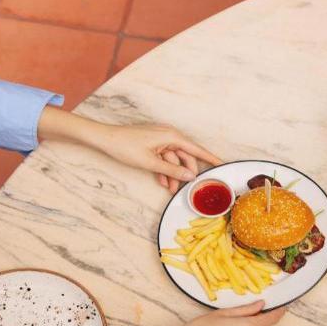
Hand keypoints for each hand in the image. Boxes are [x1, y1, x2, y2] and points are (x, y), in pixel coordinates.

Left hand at [91, 123, 222, 192]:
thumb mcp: (151, 163)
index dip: (210, 158)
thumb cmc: (125, 146)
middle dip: (185, 174)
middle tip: (187, 188)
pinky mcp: (153, 144)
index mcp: (172, 136)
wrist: (104, 138)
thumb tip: (190, 177)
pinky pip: (164, 158)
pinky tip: (161, 181)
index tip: (222, 164)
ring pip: (174, 160)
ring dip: (173, 175)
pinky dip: (164, 169)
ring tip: (170, 189)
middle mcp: (169, 136)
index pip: (197, 149)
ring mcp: (161, 140)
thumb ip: (173, 171)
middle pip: (185, 157)